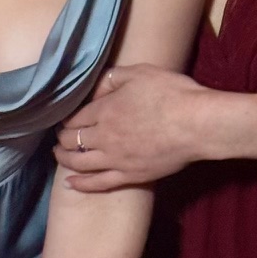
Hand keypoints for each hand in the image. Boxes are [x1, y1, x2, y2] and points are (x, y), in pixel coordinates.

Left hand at [56, 63, 209, 186]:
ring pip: (80, 163)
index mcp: (104, 110)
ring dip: (64, 160)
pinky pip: (98, 184)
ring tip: (59, 156)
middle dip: (62, 139)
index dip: (66, 120)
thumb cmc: (172, 94)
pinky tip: (71, 184)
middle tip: (58, 138)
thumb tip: (96, 89)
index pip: (75, 119)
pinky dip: (81, 184)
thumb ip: (112, 78)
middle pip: (73, 141)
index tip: (64, 121)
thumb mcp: (139, 73)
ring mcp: (116, 159)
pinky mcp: (130, 176)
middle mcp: (104, 137)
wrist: (197, 124)